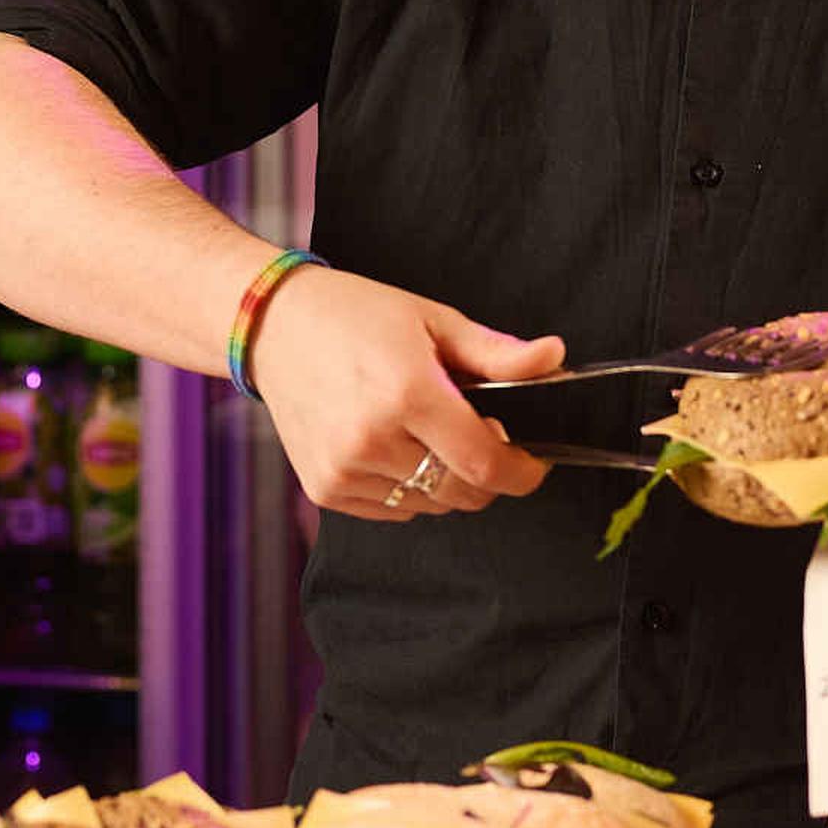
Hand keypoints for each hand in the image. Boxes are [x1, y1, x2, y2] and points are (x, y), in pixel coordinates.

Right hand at [247, 265, 560, 521]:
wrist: (273, 328)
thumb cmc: (356, 317)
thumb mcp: (432, 320)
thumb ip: (496, 352)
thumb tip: (554, 357)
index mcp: (407, 393)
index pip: (484, 463)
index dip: (521, 472)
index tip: (534, 464)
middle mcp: (372, 439)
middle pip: (461, 491)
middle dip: (487, 474)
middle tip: (478, 436)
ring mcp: (344, 469)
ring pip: (430, 504)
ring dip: (445, 481)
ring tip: (425, 434)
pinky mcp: (325, 488)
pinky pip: (393, 510)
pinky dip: (407, 489)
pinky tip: (392, 447)